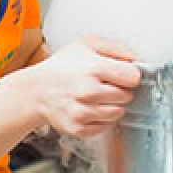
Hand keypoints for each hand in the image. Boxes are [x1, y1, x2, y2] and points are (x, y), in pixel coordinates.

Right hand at [23, 35, 140, 138]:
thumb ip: (114, 47)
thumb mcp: (86, 44)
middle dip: (120, 90)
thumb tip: (135, 59)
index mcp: (93, 68)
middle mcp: (88, 91)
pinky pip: (106, 126)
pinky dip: (102, 118)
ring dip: (112, 105)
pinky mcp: (79, 128)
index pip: (132, 77)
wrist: (36, 90)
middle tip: (106, 85)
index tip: (122, 75)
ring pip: (118, 113)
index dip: (129, 75)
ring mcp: (83, 112)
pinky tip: (91, 108)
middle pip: (127, 96)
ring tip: (98, 97)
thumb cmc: (62, 66)